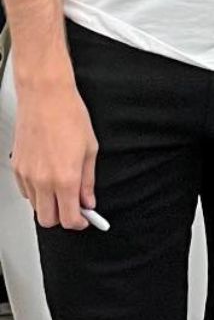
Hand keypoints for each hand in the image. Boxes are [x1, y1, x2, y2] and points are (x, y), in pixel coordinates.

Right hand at [12, 61, 98, 229]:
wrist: (45, 96)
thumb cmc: (68, 115)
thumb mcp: (90, 149)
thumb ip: (88, 180)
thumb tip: (88, 200)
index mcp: (65, 178)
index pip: (69, 218)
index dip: (80, 223)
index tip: (85, 219)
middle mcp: (43, 180)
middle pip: (48, 220)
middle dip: (62, 218)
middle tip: (73, 206)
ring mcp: (26, 175)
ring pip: (36, 207)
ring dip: (49, 204)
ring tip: (61, 187)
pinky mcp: (16, 167)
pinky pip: (25, 192)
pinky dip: (37, 192)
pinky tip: (47, 177)